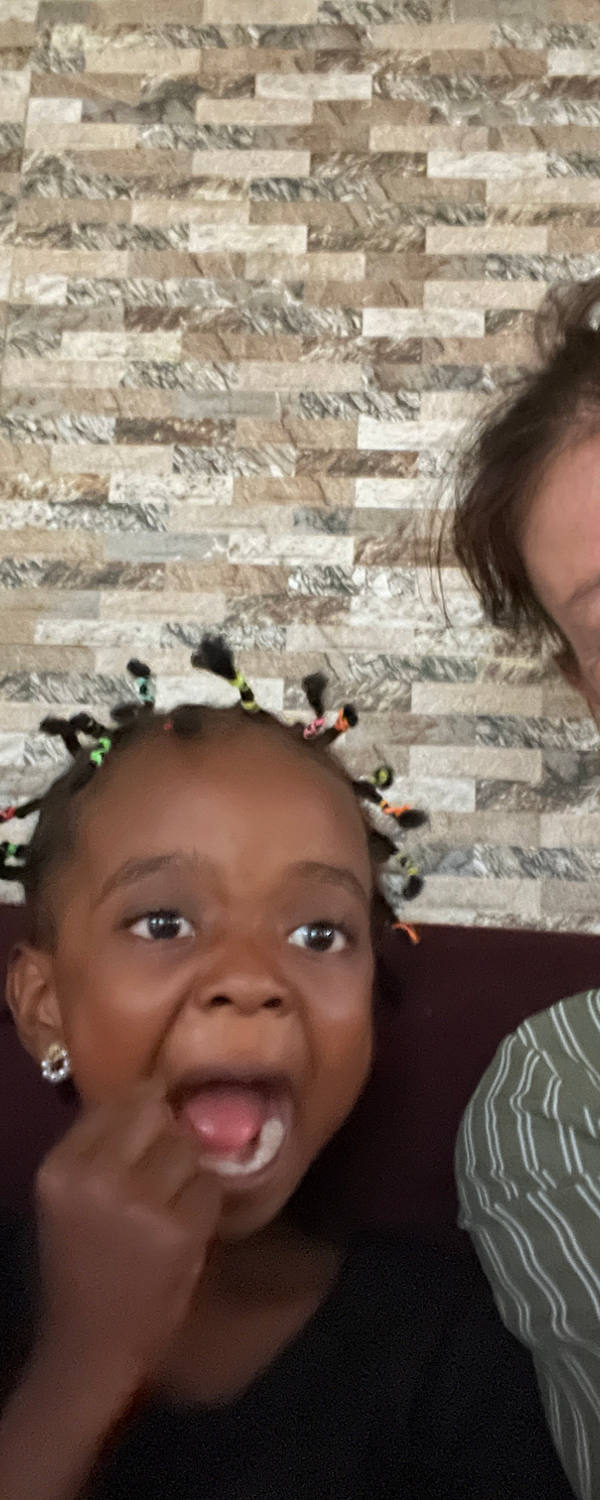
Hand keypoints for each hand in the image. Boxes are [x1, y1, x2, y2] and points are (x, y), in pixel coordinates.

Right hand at [32, 1079, 222, 1398]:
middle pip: (157, 1115)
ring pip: (190, 1150)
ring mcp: (139, 1203)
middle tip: (167, 1169)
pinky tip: (186, 1229)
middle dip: (171, 1136)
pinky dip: (206, 1205)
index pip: (117, 1101)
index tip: (155, 1128)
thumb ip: (101, 1147)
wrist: (90, 1347)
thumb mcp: (69, 1198)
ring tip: (173, 1204)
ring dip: (191, 1172)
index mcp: (61, 1167)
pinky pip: (211, 1188)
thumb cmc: (82, 1268)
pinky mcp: (179, 1231)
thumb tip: (154, 1094)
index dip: (146, 1109)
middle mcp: (96, 1177)